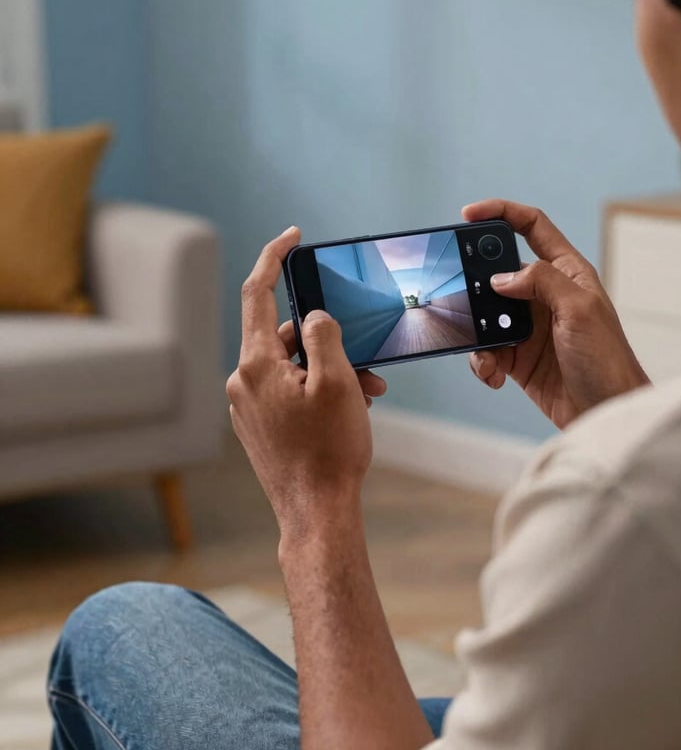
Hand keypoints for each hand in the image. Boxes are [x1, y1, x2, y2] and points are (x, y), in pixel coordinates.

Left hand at [226, 227, 386, 542]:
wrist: (315, 513)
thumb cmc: (329, 451)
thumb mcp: (338, 381)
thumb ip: (324, 335)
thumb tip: (313, 317)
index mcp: (256, 364)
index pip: (258, 293)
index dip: (274, 257)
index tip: (292, 236)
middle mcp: (243, 382)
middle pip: (286, 336)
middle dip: (328, 339)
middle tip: (367, 360)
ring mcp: (248, 407)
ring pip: (292, 367)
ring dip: (329, 370)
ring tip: (367, 392)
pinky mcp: (259, 426)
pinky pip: (288, 391)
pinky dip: (317, 390)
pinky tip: (347, 408)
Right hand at [464, 199, 649, 428]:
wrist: (607, 413)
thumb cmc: (608, 361)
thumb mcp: (580, 310)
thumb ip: (541, 281)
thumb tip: (501, 277)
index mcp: (566, 273)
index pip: (532, 228)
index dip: (502, 213)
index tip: (469, 215)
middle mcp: (546, 296)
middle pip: (499, 272)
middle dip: (475, 284)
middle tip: (460, 295)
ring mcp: (530, 327)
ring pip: (485, 315)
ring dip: (477, 333)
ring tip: (487, 354)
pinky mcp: (518, 358)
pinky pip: (487, 351)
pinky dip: (483, 362)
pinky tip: (494, 375)